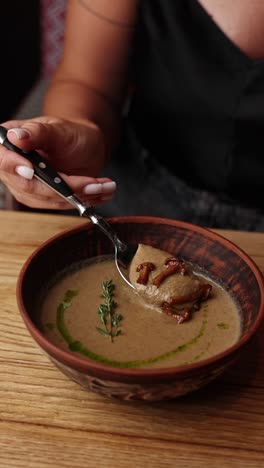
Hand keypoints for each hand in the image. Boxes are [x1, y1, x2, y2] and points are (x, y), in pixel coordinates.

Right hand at [0, 116, 115, 209]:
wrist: (84, 146)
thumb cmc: (69, 133)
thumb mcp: (56, 128)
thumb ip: (37, 132)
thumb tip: (16, 136)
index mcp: (8, 144)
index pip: (1, 159)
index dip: (12, 166)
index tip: (30, 170)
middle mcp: (13, 169)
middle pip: (28, 185)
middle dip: (61, 186)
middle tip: (90, 183)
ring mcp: (27, 186)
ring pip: (48, 198)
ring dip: (77, 195)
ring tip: (102, 186)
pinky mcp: (43, 199)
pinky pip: (60, 204)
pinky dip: (82, 200)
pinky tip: (100, 193)